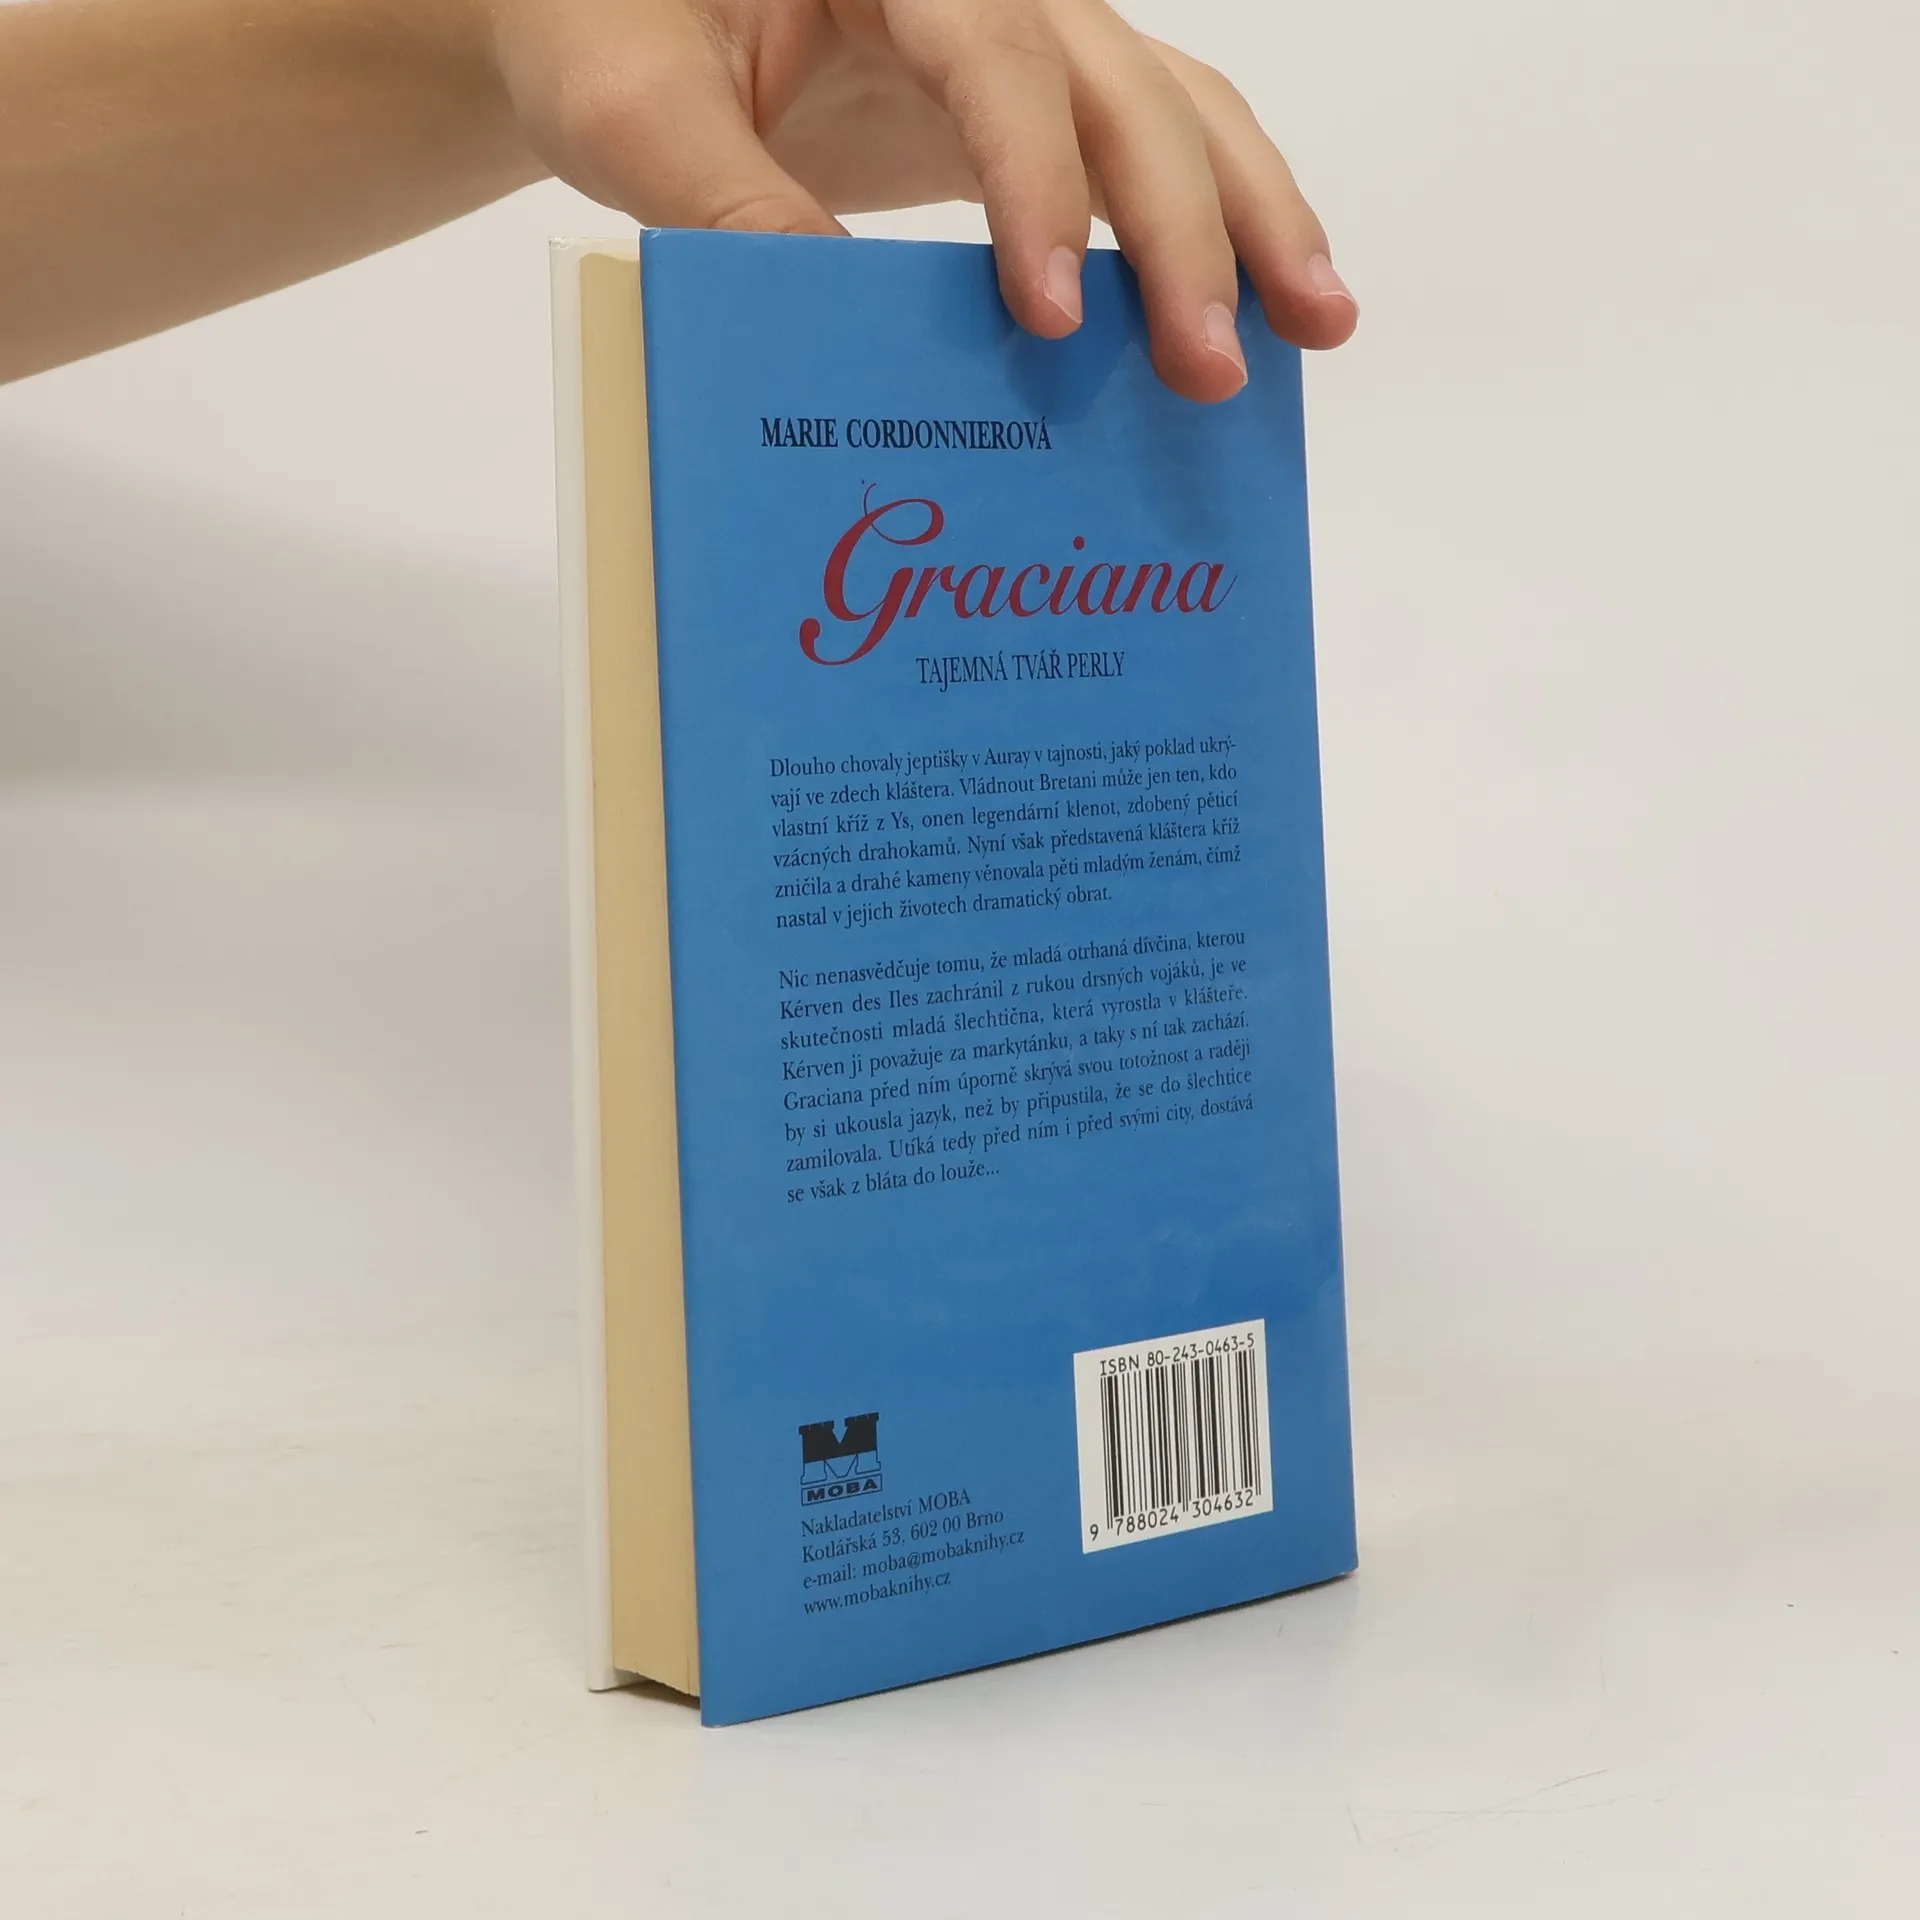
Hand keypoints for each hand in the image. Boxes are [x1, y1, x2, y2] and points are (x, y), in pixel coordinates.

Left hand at [489, 0, 1358, 400]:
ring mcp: (1016, 38)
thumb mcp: (624, 103)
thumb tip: (842, 329)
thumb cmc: (602, 25)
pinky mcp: (1023, 107)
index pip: (996, 54)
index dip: (1037, 184)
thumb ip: (720, 197)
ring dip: (1253, 217)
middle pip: (1124, 83)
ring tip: (1319, 327)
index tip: (1051, 316)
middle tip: (1211, 368)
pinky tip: (1259, 308)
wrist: (611, 12)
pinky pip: (1140, 151)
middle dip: (1186, 230)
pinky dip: (1207, 225)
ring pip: (1171, 105)